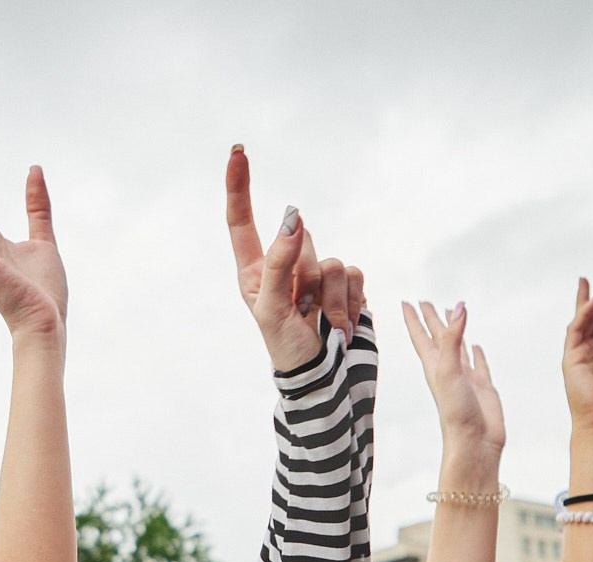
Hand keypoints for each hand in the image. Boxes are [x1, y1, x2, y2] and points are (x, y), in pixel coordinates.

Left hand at [225, 146, 359, 370]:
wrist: (322, 377)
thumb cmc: (285, 347)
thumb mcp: (271, 308)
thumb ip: (279, 262)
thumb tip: (293, 218)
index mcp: (254, 270)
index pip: (242, 222)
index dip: (239, 188)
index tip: (237, 152)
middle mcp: (283, 266)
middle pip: (300, 241)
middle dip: (305, 276)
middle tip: (300, 309)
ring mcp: (315, 274)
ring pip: (332, 260)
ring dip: (331, 298)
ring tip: (320, 323)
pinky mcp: (345, 284)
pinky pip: (354, 274)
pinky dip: (350, 302)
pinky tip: (340, 324)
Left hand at [400, 300, 503, 458]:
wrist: (474, 442)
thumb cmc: (456, 412)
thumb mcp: (449, 370)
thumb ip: (452, 339)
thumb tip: (458, 307)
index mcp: (434, 365)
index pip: (421, 336)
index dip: (413, 319)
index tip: (406, 301)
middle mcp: (448, 369)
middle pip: (438, 337)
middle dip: (431, 319)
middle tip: (425, 301)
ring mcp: (465, 377)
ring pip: (458, 347)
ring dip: (454, 331)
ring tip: (452, 315)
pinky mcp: (482, 386)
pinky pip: (478, 364)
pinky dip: (477, 353)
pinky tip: (476, 346)